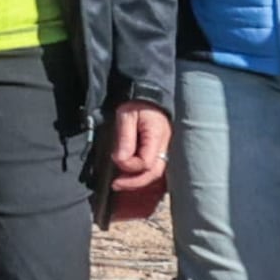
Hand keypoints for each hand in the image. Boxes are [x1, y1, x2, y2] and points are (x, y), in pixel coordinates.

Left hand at [101, 104, 172, 226]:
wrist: (147, 93)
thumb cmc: (137, 103)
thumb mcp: (126, 116)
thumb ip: (125, 139)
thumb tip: (120, 161)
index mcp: (157, 137)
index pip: (146, 163)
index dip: (129, 166)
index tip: (115, 159)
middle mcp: (164, 146)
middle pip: (154, 173)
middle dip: (134, 183)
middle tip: (116, 185)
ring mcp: (163, 149)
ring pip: (154, 172)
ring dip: (137, 180)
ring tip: (120, 183)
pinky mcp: (158, 150)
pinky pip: (152, 166)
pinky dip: (140, 173)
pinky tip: (129, 175)